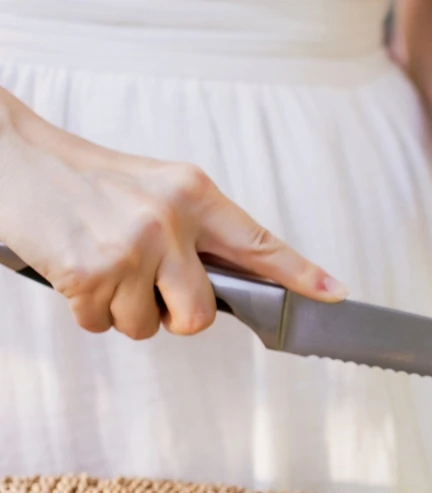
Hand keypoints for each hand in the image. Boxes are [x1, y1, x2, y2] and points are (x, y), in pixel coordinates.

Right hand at [0, 95, 346, 339]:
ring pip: (149, 328)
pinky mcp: (88, 274)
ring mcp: (129, 249)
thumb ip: (199, 231)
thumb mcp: (159, 189)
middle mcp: (169, 221)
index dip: (300, 274)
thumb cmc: (90, 181)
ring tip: (103, 266)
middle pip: (201, 315)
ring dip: (123, 311)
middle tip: (148, 286)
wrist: (13, 161)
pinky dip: (87, 310)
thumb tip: (234, 281)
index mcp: (194, 195)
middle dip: (175, 316)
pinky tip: (77, 271)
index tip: (335, 294)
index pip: (259, 243)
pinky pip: (103, 326)